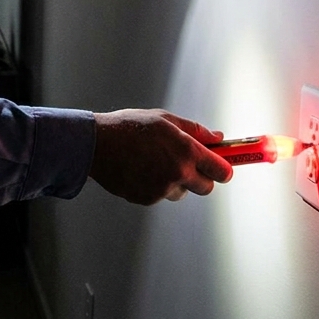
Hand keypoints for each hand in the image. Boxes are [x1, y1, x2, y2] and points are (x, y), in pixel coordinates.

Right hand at [89, 109, 233, 204]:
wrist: (95, 144)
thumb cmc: (129, 127)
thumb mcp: (164, 119)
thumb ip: (195, 131)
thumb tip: (217, 138)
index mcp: (187, 152)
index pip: (222, 171)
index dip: (223, 169)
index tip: (221, 166)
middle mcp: (178, 173)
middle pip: (206, 188)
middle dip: (201, 178)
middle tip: (189, 165)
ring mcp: (162, 189)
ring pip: (181, 192)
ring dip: (176, 182)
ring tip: (154, 163)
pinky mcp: (147, 199)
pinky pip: (160, 195)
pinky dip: (155, 186)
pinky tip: (141, 170)